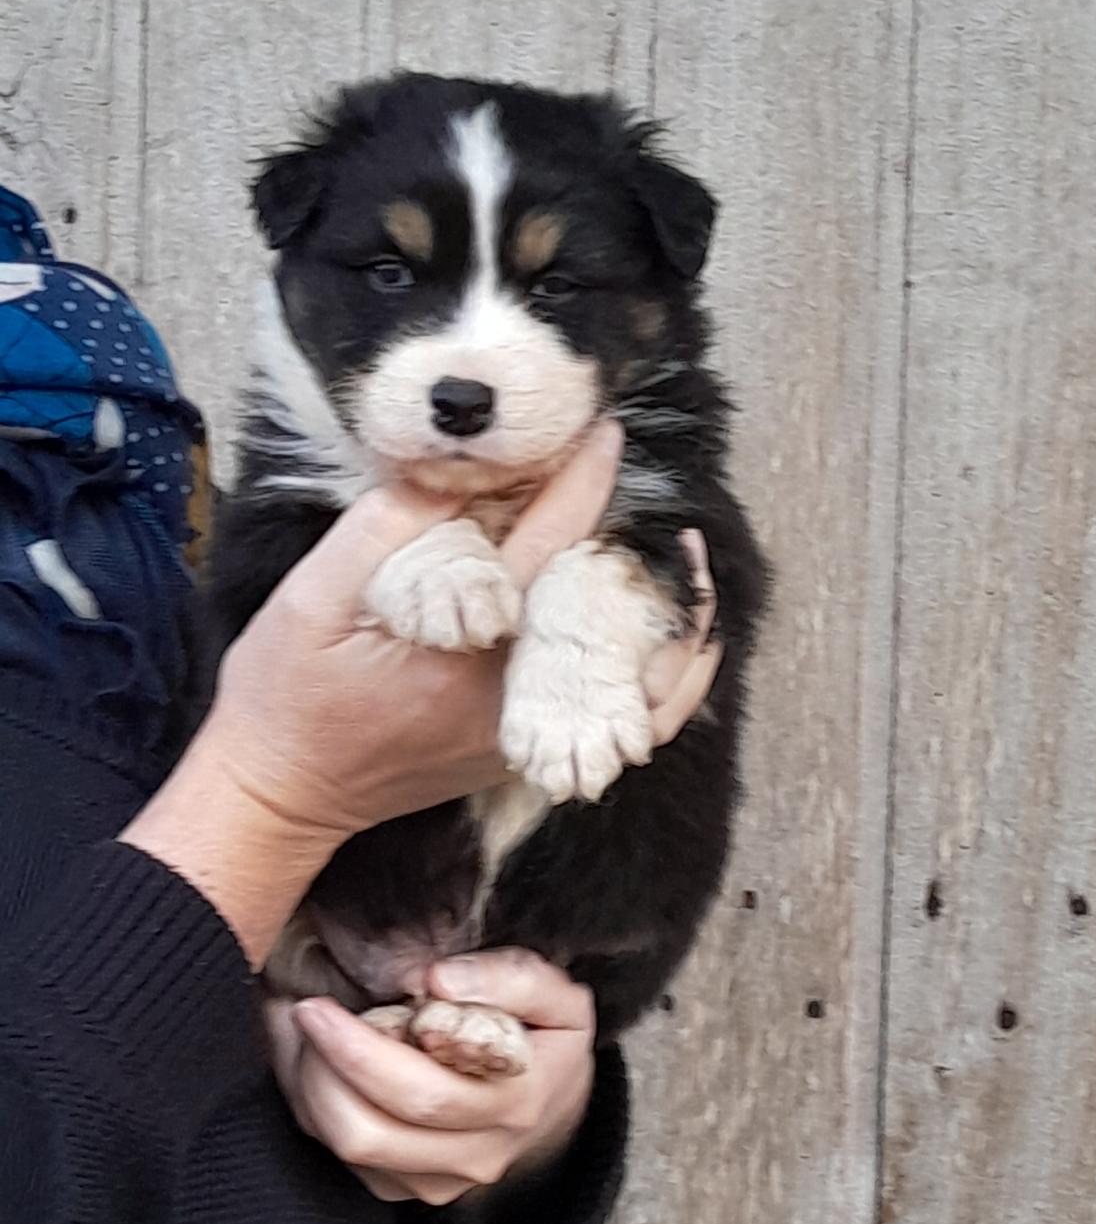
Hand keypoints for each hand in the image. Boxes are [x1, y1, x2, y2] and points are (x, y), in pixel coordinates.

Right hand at [122, 420, 720, 967]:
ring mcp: (525, 734)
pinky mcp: (523, 756)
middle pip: (602, 600)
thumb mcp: (313, 595)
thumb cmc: (284, 693)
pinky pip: (618, 728)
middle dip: (636, 540)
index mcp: (468, 642)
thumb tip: (454, 469)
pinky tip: (680, 649)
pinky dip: (661, 689)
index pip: (549, 539)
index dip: (581, 476)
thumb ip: (387, 528)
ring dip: (669, 616)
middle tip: (647, 490)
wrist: (279, 794)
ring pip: (634, 676)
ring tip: (688, 560)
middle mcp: (513, 693)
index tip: (604, 429)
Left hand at [267, 950, 594, 1204]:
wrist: (552, 1099)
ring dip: (309, 1087)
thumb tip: (437, 981)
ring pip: (347, 1149)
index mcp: (515, 1102)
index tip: (320, 1007)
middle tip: (299, 1010)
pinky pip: (340, 1157)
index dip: (360, 1053)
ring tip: (298, 1028)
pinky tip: (312, 1059)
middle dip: (319, 1068)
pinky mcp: (406, 1189)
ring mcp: (439, 1181)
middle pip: (370, 1132)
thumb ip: (509, 978)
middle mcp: (477, 1154)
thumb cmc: (545, 1034)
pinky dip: (314, 1107)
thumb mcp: (556, 994)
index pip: (424, 1092)